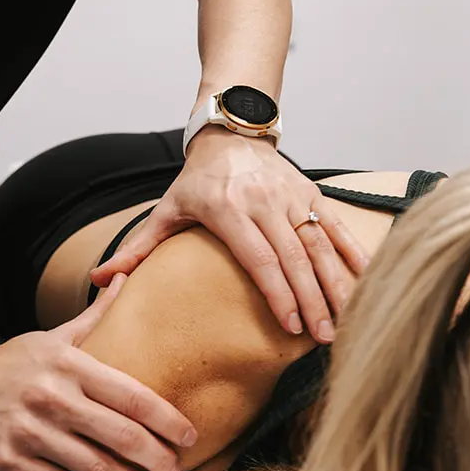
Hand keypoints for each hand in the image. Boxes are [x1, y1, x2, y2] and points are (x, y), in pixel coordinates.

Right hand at [0, 276, 197, 470]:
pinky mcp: (9, 461)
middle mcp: (49, 396)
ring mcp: (28, 431)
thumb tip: (127, 278)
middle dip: (156, 456)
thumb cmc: (9, 364)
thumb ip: (95, 317)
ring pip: (95, 466)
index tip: (188, 435)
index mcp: (66, 363)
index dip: (167, 419)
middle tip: (175, 467)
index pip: (131, 394)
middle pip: (120, 435)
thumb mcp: (51, 337)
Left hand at [89, 129, 369, 340]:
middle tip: (325, 339)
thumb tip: (99, 278)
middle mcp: (264, 201)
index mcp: (228, 209)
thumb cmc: (197, 180)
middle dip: (312, 300)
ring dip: (337, 284)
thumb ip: (139, 248)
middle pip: (294, 256)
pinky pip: (337, 226)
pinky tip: (370, 281)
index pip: (259, 256)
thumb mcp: (167, 209)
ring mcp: (292, 196)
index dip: (277, 291)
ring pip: (320, 244)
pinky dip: (356, 253)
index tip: (290, 326)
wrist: (231, 131)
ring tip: (347, 321)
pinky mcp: (312, 193)